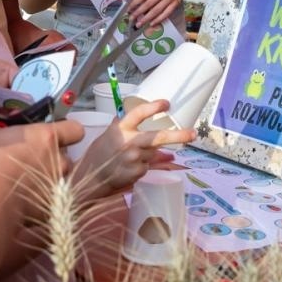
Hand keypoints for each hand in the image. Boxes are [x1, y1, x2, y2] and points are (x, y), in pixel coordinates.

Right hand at [0, 76, 81, 224]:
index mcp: (48, 137)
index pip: (75, 129)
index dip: (67, 131)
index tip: (53, 135)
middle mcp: (59, 160)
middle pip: (67, 157)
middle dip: (55, 160)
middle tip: (33, 161)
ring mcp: (57, 186)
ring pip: (61, 181)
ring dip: (50, 181)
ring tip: (28, 184)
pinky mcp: (51, 208)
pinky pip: (52, 202)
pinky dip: (42, 202)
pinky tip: (24, 202)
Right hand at [70, 99, 194, 199]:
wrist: (90, 178)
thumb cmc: (97, 155)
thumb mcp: (107, 135)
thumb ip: (121, 126)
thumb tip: (131, 115)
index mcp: (121, 129)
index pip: (139, 114)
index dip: (153, 107)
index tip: (166, 103)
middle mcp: (129, 143)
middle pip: (158, 138)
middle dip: (178, 136)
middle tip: (192, 134)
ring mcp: (134, 159)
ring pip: (152, 153)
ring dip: (147, 154)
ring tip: (129, 158)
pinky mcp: (137, 173)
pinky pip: (147, 166)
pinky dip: (142, 166)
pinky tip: (128, 168)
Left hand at [125, 0, 189, 28]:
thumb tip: (138, 2)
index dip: (135, 4)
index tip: (128, 10)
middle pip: (148, 4)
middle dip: (138, 13)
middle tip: (131, 19)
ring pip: (156, 10)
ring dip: (146, 18)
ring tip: (139, 24)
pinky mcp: (176, 4)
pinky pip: (166, 13)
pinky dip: (158, 19)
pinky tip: (152, 23)